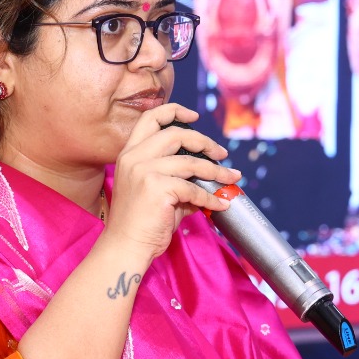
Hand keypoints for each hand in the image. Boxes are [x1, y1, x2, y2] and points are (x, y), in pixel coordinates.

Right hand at [103, 104, 239, 260]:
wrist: (126, 247)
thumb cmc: (142, 223)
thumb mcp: (158, 192)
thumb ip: (179, 178)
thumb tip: (211, 176)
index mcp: (129, 153)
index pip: (150, 118)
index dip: (174, 111)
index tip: (194, 116)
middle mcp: (134, 157)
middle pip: (176, 133)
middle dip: (204, 141)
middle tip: (221, 153)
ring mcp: (143, 171)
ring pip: (191, 162)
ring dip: (217, 171)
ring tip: (232, 178)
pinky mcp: (156, 187)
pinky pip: (193, 189)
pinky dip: (211, 198)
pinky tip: (220, 205)